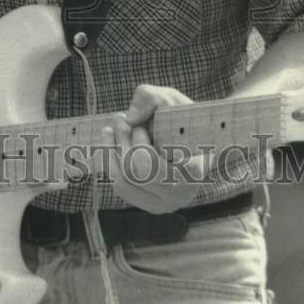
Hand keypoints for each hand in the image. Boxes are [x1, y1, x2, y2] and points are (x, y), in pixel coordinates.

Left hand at [92, 84, 207, 213]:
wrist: (191, 141)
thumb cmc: (183, 119)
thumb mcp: (171, 100)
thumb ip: (152, 98)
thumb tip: (130, 118)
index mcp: (195, 170)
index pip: (158, 166)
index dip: (140, 143)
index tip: (139, 126)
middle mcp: (180, 194)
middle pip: (136, 172)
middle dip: (122, 141)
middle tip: (120, 119)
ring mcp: (164, 203)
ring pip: (123, 182)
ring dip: (111, 151)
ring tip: (110, 128)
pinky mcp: (148, 204)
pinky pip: (120, 187)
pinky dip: (109, 163)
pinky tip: (109, 142)